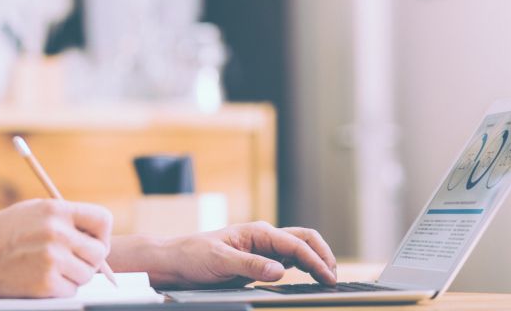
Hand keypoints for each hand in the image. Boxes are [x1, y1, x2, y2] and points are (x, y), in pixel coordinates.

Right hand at [0, 199, 112, 297]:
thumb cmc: (3, 234)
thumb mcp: (32, 210)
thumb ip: (64, 217)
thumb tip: (96, 232)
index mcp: (55, 210)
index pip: (103, 219)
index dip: (101, 233)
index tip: (92, 241)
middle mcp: (57, 232)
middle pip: (99, 252)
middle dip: (90, 259)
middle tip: (73, 260)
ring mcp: (52, 259)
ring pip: (87, 274)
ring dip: (74, 276)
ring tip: (52, 268)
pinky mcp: (46, 283)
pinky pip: (72, 291)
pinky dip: (61, 289)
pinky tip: (41, 279)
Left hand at [150, 221, 336, 288]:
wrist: (177, 261)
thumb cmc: (194, 257)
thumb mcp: (220, 262)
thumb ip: (251, 266)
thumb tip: (280, 271)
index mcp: (257, 232)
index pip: (295, 244)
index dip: (315, 261)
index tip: (328, 277)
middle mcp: (263, 236)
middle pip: (304, 239)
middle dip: (323, 254)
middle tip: (334, 277)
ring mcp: (263, 247)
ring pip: (299, 248)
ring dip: (316, 260)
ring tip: (328, 279)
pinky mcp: (260, 260)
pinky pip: (289, 260)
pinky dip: (305, 266)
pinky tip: (311, 277)